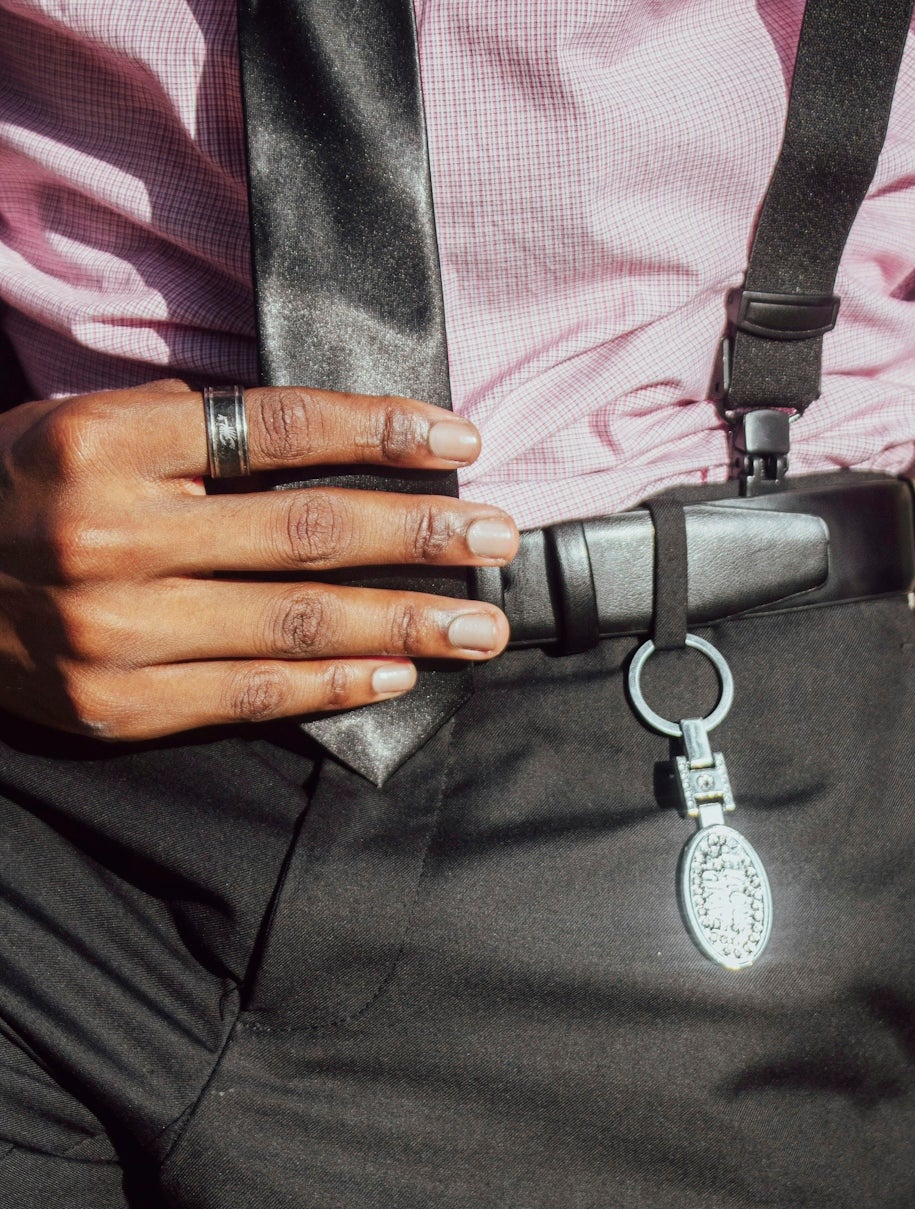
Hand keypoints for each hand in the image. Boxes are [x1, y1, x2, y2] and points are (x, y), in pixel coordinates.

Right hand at [0, 380, 516, 737]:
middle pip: (302, 531)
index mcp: (103, 442)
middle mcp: (110, 534)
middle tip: (497, 538)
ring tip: (479, 625)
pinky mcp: (117, 705)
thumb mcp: (78, 429)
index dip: (379, 433)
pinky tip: (396, 673)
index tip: (459, 438)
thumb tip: (327, 445)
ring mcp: (114, 629)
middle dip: (418, 536)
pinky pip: (250, 697)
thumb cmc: (13, 497)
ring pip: (292, 625)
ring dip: (402, 624)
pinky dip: (333, 686)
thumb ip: (189, 433)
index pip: (275, 428)